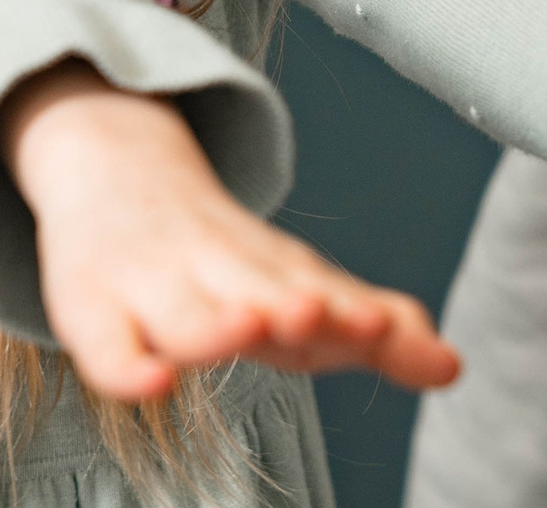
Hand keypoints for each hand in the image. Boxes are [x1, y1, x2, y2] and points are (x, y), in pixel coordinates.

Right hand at [0, 59, 461, 401]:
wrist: (110, 163)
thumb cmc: (217, 252)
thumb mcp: (295, 281)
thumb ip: (374, 330)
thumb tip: (452, 366)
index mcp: (275, 268)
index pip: (322, 292)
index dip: (354, 313)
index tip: (386, 326)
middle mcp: (218, 269)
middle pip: (261, 290)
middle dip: (300, 307)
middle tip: (333, 316)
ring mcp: (152, 287)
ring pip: (186, 313)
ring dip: (220, 324)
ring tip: (255, 330)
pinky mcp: (93, 311)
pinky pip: (106, 346)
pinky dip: (126, 367)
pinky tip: (152, 383)